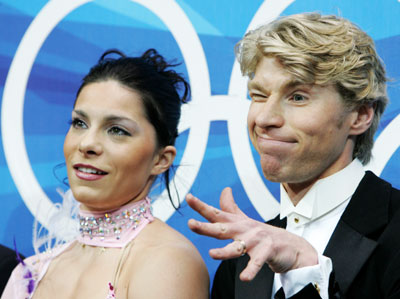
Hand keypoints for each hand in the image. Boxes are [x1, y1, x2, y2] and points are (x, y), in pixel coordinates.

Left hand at [187, 187, 317, 280]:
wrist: (292, 246)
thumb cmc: (264, 234)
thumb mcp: (245, 220)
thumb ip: (231, 208)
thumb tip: (225, 190)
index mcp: (237, 223)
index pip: (216, 214)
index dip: (201, 206)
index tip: (188, 198)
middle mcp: (244, 229)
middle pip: (222, 228)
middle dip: (205, 227)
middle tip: (191, 224)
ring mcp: (256, 240)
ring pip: (237, 247)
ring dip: (225, 251)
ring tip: (212, 254)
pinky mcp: (268, 251)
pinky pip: (257, 262)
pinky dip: (251, 270)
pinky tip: (244, 278)